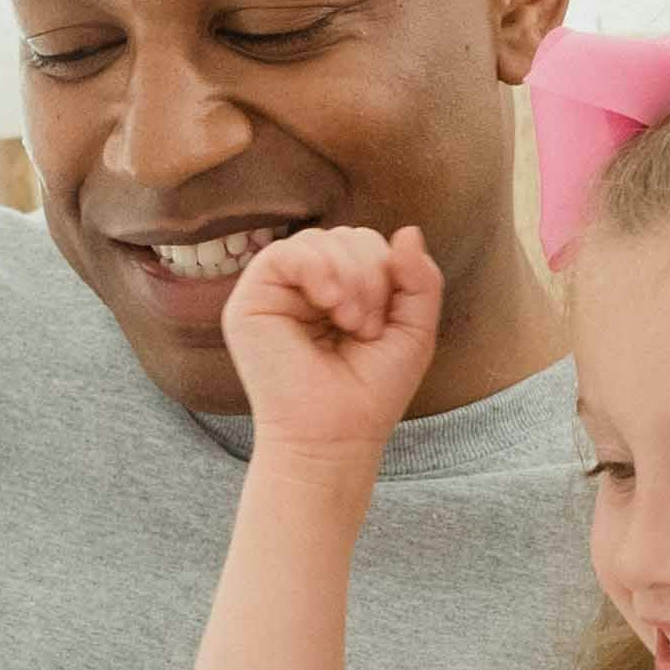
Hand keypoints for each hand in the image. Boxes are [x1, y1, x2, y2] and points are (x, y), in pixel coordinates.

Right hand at [221, 224, 442, 454]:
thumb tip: (408, 230)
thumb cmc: (371, 392)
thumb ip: (420, 280)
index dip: (386, 270)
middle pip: (344, 237)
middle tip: (365, 327)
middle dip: (369, 274)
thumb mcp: (414, 330)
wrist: (335, 438)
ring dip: (347, 277)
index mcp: (340, 291)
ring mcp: (275, 293)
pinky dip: (315, 269)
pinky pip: (282, 253)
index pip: (366, 245)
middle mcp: (305, 288)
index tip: (383, 323)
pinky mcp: (249, 303)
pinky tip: (327, 302)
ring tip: (349, 322)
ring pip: (316, 241)